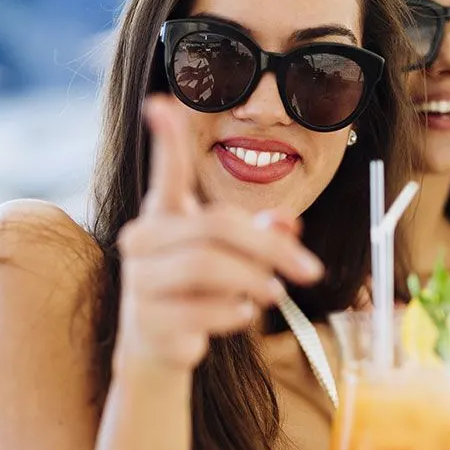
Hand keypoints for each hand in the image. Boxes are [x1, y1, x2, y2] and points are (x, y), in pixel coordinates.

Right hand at [116, 95, 323, 370]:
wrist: (158, 345)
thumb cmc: (197, 292)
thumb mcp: (230, 259)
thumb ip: (260, 237)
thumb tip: (290, 223)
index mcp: (162, 217)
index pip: (166, 174)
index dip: (166, 141)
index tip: (161, 104)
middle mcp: (141, 242)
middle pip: (215, 227)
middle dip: (272, 249)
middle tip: (310, 270)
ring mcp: (139, 282)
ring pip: (207, 267)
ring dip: (254, 281)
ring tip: (274, 293)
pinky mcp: (149, 322)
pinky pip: (203, 311)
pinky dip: (235, 313)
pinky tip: (243, 315)